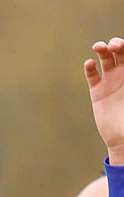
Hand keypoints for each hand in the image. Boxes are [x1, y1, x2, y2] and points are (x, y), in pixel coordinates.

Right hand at [87, 37, 123, 163]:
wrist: (123, 138)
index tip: (123, 46)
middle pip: (119, 52)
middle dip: (116, 44)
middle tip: (112, 46)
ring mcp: (110, 81)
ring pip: (105, 59)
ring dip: (102, 50)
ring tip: (98, 47)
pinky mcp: (97, 91)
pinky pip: (92, 76)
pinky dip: (89, 68)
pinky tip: (89, 64)